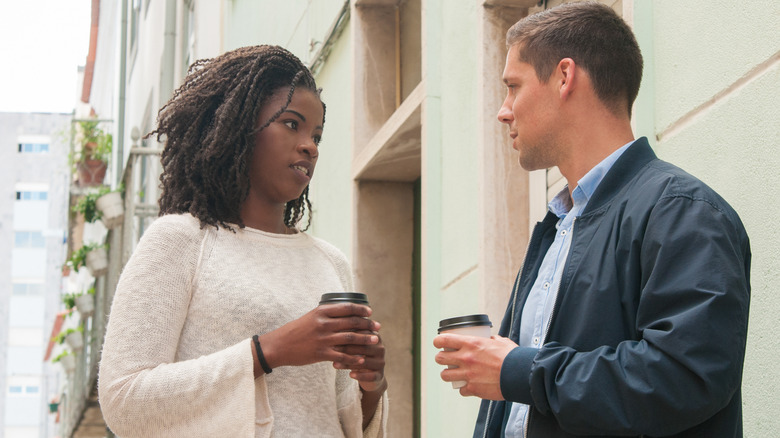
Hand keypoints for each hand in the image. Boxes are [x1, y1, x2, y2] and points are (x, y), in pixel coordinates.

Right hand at [259, 303, 379, 369]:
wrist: (279, 346)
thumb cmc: (297, 330)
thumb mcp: (311, 316)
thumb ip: (327, 314)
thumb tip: (345, 311)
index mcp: (321, 311)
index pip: (347, 308)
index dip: (361, 309)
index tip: (370, 312)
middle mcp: (323, 324)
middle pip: (352, 322)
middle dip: (367, 324)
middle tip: (378, 326)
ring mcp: (323, 339)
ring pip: (350, 338)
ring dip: (365, 340)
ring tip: (375, 340)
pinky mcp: (321, 354)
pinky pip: (342, 356)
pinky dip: (353, 357)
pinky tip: (361, 359)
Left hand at [334, 330, 386, 392]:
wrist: (368, 374)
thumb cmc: (356, 354)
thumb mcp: (352, 344)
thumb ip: (345, 335)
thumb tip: (329, 327)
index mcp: (375, 336)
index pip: (362, 333)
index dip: (347, 334)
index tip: (333, 335)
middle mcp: (380, 348)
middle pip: (364, 347)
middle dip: (347, 348)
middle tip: (332, 349)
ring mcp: (381, 362)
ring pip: (365, 362)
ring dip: (349, 363)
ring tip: (335, 364)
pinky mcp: (380, 375)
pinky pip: (371, 376)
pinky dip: (360, 375)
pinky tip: (350, 375)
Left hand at [433, 334, 517, 399]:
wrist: (519, 375)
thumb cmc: (512, 357)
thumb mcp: (501, 342)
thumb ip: (493, 340)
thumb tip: (492, 339)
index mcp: (471, 344)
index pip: (444, 340)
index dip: (438, 341)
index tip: (438, 343)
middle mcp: (466, 358)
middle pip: (440, 358)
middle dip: (440, 358)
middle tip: (444, 359)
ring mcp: (468, 374)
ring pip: (445, 375)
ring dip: (447, 374)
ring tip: (452, 374)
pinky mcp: (473, 389)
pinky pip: (461, 390)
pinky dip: (464, 388)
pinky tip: (469, 386)